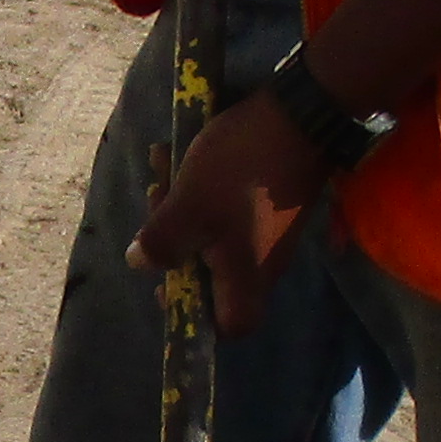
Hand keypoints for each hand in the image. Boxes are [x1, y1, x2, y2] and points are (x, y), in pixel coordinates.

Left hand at [129, 90, 329, 336]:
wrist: (300, 115)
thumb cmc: (242, 169)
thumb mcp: (189, 206)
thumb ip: (162, 242)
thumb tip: (139, 264)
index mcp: (247, 277)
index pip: (230, 326)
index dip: (195, 314)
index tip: (166, 284)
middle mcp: (262, 263)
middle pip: (209, 274)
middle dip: (172, 240)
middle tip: (155, 200)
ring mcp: (267, 231)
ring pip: (211, 233)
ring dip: (178, 205)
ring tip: (160, 165)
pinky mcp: (269, 202)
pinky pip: (225, 208)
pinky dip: (198, 189)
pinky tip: (175, 155)